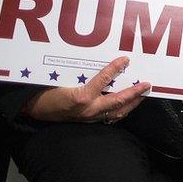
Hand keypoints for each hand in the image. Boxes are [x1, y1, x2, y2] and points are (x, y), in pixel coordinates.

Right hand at [25, 56, 150, 122]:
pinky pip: (110, 118)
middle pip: (118, 101)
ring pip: (117, 112)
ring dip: (132, 103)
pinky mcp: (89, 121)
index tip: (125, 60)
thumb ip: (82, 74)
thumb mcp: (62, 79)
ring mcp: (90, 118)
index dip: (115, 69)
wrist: (35, 111)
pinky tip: (128, 105)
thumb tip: (100, 65)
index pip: (103, 80)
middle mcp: (89, 109)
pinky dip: (121, 111)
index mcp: (81, 97)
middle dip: (135, 93)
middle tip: (147, 84)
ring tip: (142, 95)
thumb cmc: (46, 93)